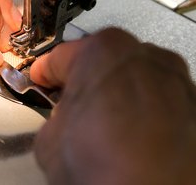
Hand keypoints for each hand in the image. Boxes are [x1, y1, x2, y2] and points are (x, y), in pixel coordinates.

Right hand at [31, 28, 195, 184]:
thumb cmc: (102, 170)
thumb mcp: (49, 140)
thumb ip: (56, 114)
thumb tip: (64, 118)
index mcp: (103, 53)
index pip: (63, 55)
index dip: (47, 71)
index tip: (43, 80)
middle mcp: (146, 58)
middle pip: (103, 59)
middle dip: (85, 78)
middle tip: (72, 102)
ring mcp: (176, 81)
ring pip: (134, 76)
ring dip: (117, 91)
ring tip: (105, 122)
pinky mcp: (195, 108)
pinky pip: (158, 98)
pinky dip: (143, 108)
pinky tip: (132, 134)